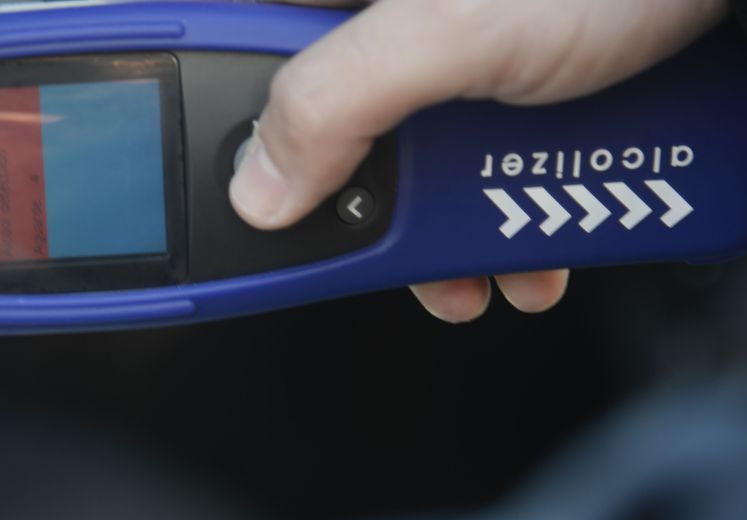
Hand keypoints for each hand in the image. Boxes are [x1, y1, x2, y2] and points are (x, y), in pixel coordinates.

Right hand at [229, 0, 726, 320]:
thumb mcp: (454, 31)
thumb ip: (337, 100)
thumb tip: (256, 186)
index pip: (233, 56)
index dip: (215, 136)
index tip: (225, 205)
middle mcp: (378, 25)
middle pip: (318, 133)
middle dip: (359, 212)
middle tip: (388, 246)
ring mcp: (441, 61)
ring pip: (399, 166)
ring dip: (441, 239)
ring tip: (490, 267)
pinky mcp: (498, 94)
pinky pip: (465, 172)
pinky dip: (494, 222)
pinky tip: (531, 250)